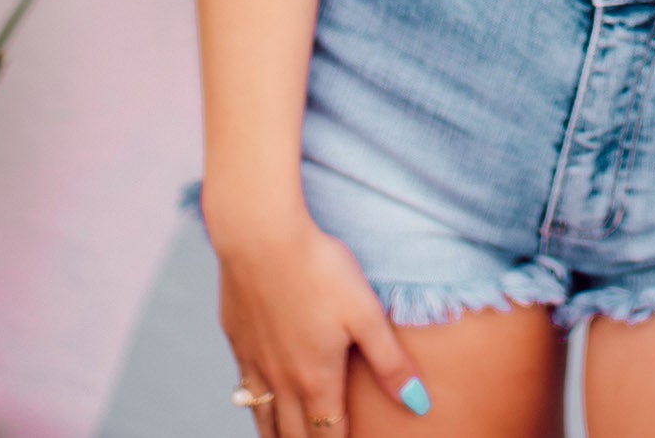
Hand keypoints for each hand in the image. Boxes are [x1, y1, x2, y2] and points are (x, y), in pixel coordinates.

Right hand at [211, 200, 431, 431]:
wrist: (262, 237)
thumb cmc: (320, 270)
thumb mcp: (366, 314)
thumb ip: (390, 362)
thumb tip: (418, 405)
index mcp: (316, 379)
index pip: (329, 435)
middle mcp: (281, 380)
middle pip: (293, 435)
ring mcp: (253, 361)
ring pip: (263, 417)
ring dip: (277, 435)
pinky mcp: (236, 338)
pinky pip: (243, 386)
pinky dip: (254, 403)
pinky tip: (257, 397)